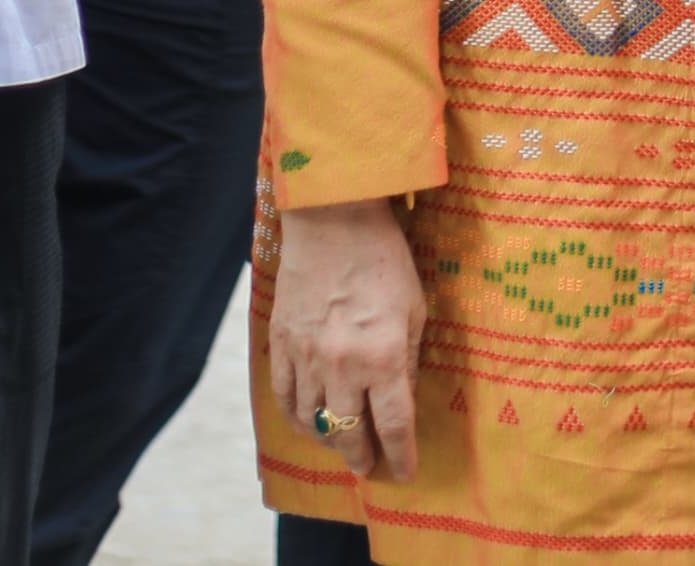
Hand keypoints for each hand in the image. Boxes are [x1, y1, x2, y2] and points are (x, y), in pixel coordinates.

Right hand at [271, 198, 427, 483]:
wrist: (333, 221)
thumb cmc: (384, 259)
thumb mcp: (414, 307)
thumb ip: (407, 357)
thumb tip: (402, 396)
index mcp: (383, 356)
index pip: (392, 425)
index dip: (400, 455)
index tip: (404, 473)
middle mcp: (342, 365)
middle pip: (348, 433)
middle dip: (361, 457)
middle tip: (368, 467)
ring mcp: (306, 357)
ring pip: (312, 422)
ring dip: (329, 441)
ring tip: (341, 446)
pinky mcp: (281, 345)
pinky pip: (284, 397)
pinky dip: (296, 418)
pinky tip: (307, 422)